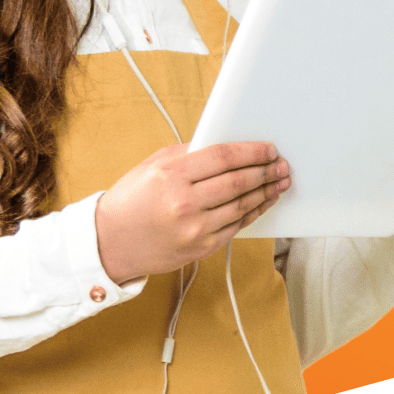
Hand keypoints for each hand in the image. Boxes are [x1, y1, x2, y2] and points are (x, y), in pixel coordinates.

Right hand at [95, 142, 290, 283]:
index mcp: (171, 175)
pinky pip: (236, 226)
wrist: (111, 241)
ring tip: (279, 182)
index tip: (269, 149)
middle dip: (265, 171)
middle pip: (238, 182)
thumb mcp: (154, 165)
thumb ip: (189, 153)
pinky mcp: (201, 247)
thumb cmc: (132, 198)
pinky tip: (263, 202)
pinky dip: (253, 212)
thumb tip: (227, 146)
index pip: (223, 157)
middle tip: (281, 165)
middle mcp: (184, 202)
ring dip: (266, 192)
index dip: (252, 152)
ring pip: (242, 206)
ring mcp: (194, 228)